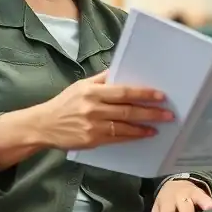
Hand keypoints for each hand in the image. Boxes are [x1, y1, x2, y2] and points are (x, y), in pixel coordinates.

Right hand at [33, 70, 173, 149]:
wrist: (43, 125)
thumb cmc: (65, 103)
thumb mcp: (81, 85)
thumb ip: (102, 79)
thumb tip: (123, 70)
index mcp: (91, 91)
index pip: (123, 91)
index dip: (143, 93)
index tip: (160, 95)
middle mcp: (92, 108)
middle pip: (127, 109)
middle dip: (150, 111)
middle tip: (168, 113)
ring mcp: (92, 125)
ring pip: (124, 125)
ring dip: (145, 125)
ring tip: (160, 124)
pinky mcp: (92, 140)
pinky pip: (117, 138)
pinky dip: (133, 136)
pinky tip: (144, 134)